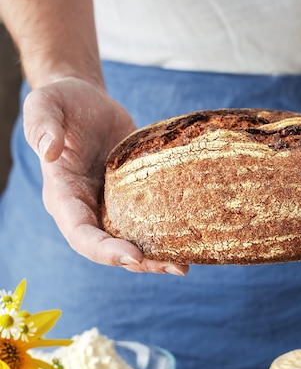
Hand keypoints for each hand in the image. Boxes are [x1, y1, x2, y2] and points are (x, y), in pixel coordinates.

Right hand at [23, 77, 187, 274]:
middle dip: (140, 262)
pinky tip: (190, 240)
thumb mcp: (45, 105)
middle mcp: (87, 209)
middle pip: (110, 248)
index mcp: (64, 195)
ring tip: (185, 265)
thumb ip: (42, 125)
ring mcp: (111, 206)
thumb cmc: (63, 102)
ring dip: (157, 257)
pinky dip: (166, 234)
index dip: (104, 250)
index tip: (133, 255)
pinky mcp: (133, 197)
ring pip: (132, 241)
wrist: (87, 101)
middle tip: (174, 267)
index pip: (80, 234)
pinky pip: (147, 221)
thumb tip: (49, 151)